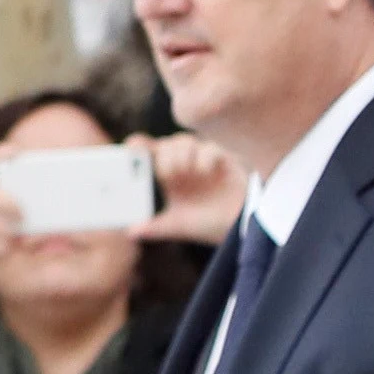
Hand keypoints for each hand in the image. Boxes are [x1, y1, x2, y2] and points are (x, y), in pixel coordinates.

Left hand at [129, 134, 246, 245]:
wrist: (242, 229)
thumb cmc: (210, 224)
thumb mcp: (179, 225)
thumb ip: (155, 227)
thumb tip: (130, 232)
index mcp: (169, 175)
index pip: (149, 151)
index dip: (138, 145)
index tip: (131, 149)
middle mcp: (184, 164)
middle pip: (166, 144)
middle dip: (163, 156)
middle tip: (167, 174)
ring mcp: (203, 161)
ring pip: (185, 141)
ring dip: (180, 154)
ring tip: (184, 172)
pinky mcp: (224, 161)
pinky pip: (210, 149)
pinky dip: (204, 157)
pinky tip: (204, 172)